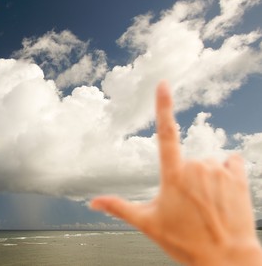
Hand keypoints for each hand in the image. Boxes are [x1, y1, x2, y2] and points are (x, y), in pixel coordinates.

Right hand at [91, 81, 261, 265]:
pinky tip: (223, 192)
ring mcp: (218, 170)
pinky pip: (230, 161)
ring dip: (206, 177)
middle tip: (188, 205)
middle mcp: (196, 167)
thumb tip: (93, 202)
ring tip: (207, 204)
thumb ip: (118, 207)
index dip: (163, 105)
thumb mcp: (147, 223)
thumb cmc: (186, 242)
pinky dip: (226, 172)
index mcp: (173, 175)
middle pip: (186, 160)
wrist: (226, 259)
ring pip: (207, 163)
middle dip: (185, 177)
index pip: (165, 132)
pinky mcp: (238, 176)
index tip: (163, 84)